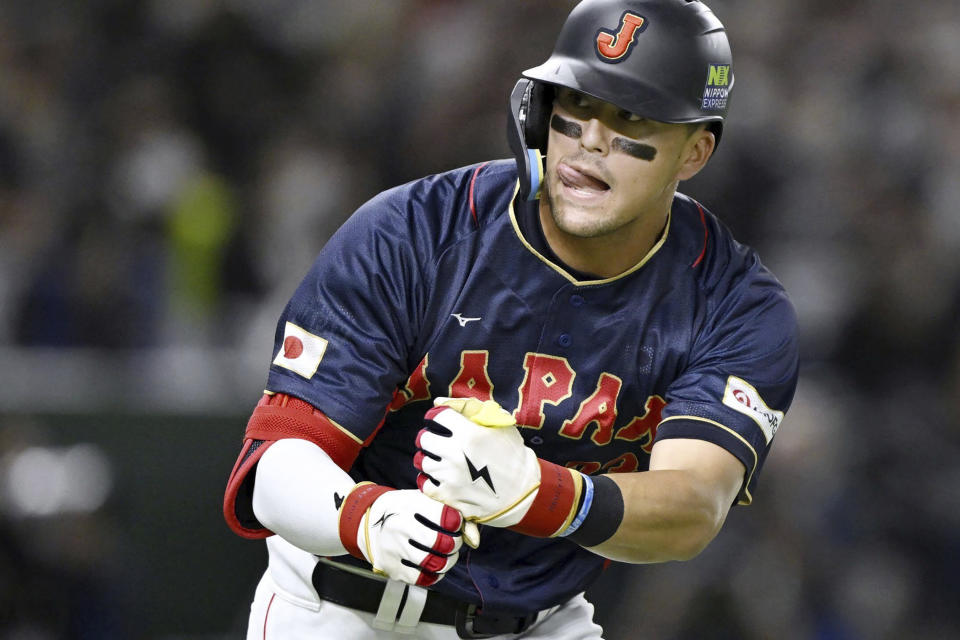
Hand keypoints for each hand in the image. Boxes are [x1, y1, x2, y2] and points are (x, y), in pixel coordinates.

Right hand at [338, 484, 463, 586]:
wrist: (365, 521)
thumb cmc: (402, 509)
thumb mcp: (422, 500)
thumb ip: (451, 513)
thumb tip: (475, 539)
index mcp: (411, 505)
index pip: (448, 518)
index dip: (458, 524)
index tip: (454, 524)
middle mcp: (401, 526)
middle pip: (444, 544)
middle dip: (455, 544)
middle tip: (453, 542)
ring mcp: (394, 548)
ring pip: (435, 564)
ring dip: (448, 561)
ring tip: (445, 554)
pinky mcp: (391, 567)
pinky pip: (423, 578)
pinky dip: (434, 574)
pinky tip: (433, 566)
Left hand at [415, 397, 581, 539]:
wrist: (522, 491)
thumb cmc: (511, 454)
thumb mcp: (499, 424)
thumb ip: (469, 408)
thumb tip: (438, 401)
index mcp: (470, 433)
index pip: (437, 416)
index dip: (436, 417)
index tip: (438, 421)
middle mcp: (457, 453)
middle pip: (424, 439)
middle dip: (430, 438)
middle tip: (438, 442)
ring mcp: (451, 476)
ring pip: (422, 461)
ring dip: (430, 459)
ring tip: (442, 461)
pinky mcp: (449, 496)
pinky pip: (425, 485)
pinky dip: (430, 481)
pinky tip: (441, 478)